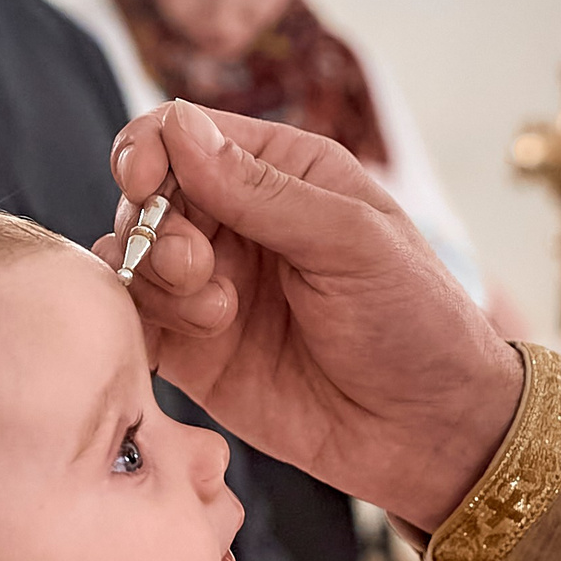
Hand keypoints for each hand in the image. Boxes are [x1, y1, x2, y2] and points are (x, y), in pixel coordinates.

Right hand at [98, 102, 522, 533]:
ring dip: (157, 278)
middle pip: (148, 196)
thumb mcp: (352, 241)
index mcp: (282, 172)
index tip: (143, 183)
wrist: (427, 430)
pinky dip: (139, 322)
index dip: (149, 150)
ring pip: (132, 258)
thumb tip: (178, 130)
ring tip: (218, 314)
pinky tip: (195, 336)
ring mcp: (210, 286)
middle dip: (156, 227)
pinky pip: (135, 320)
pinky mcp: (192, 350)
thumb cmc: (414, 322)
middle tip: (198, 268)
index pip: (184, 135)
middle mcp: (237, 221)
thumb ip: (262, 191)